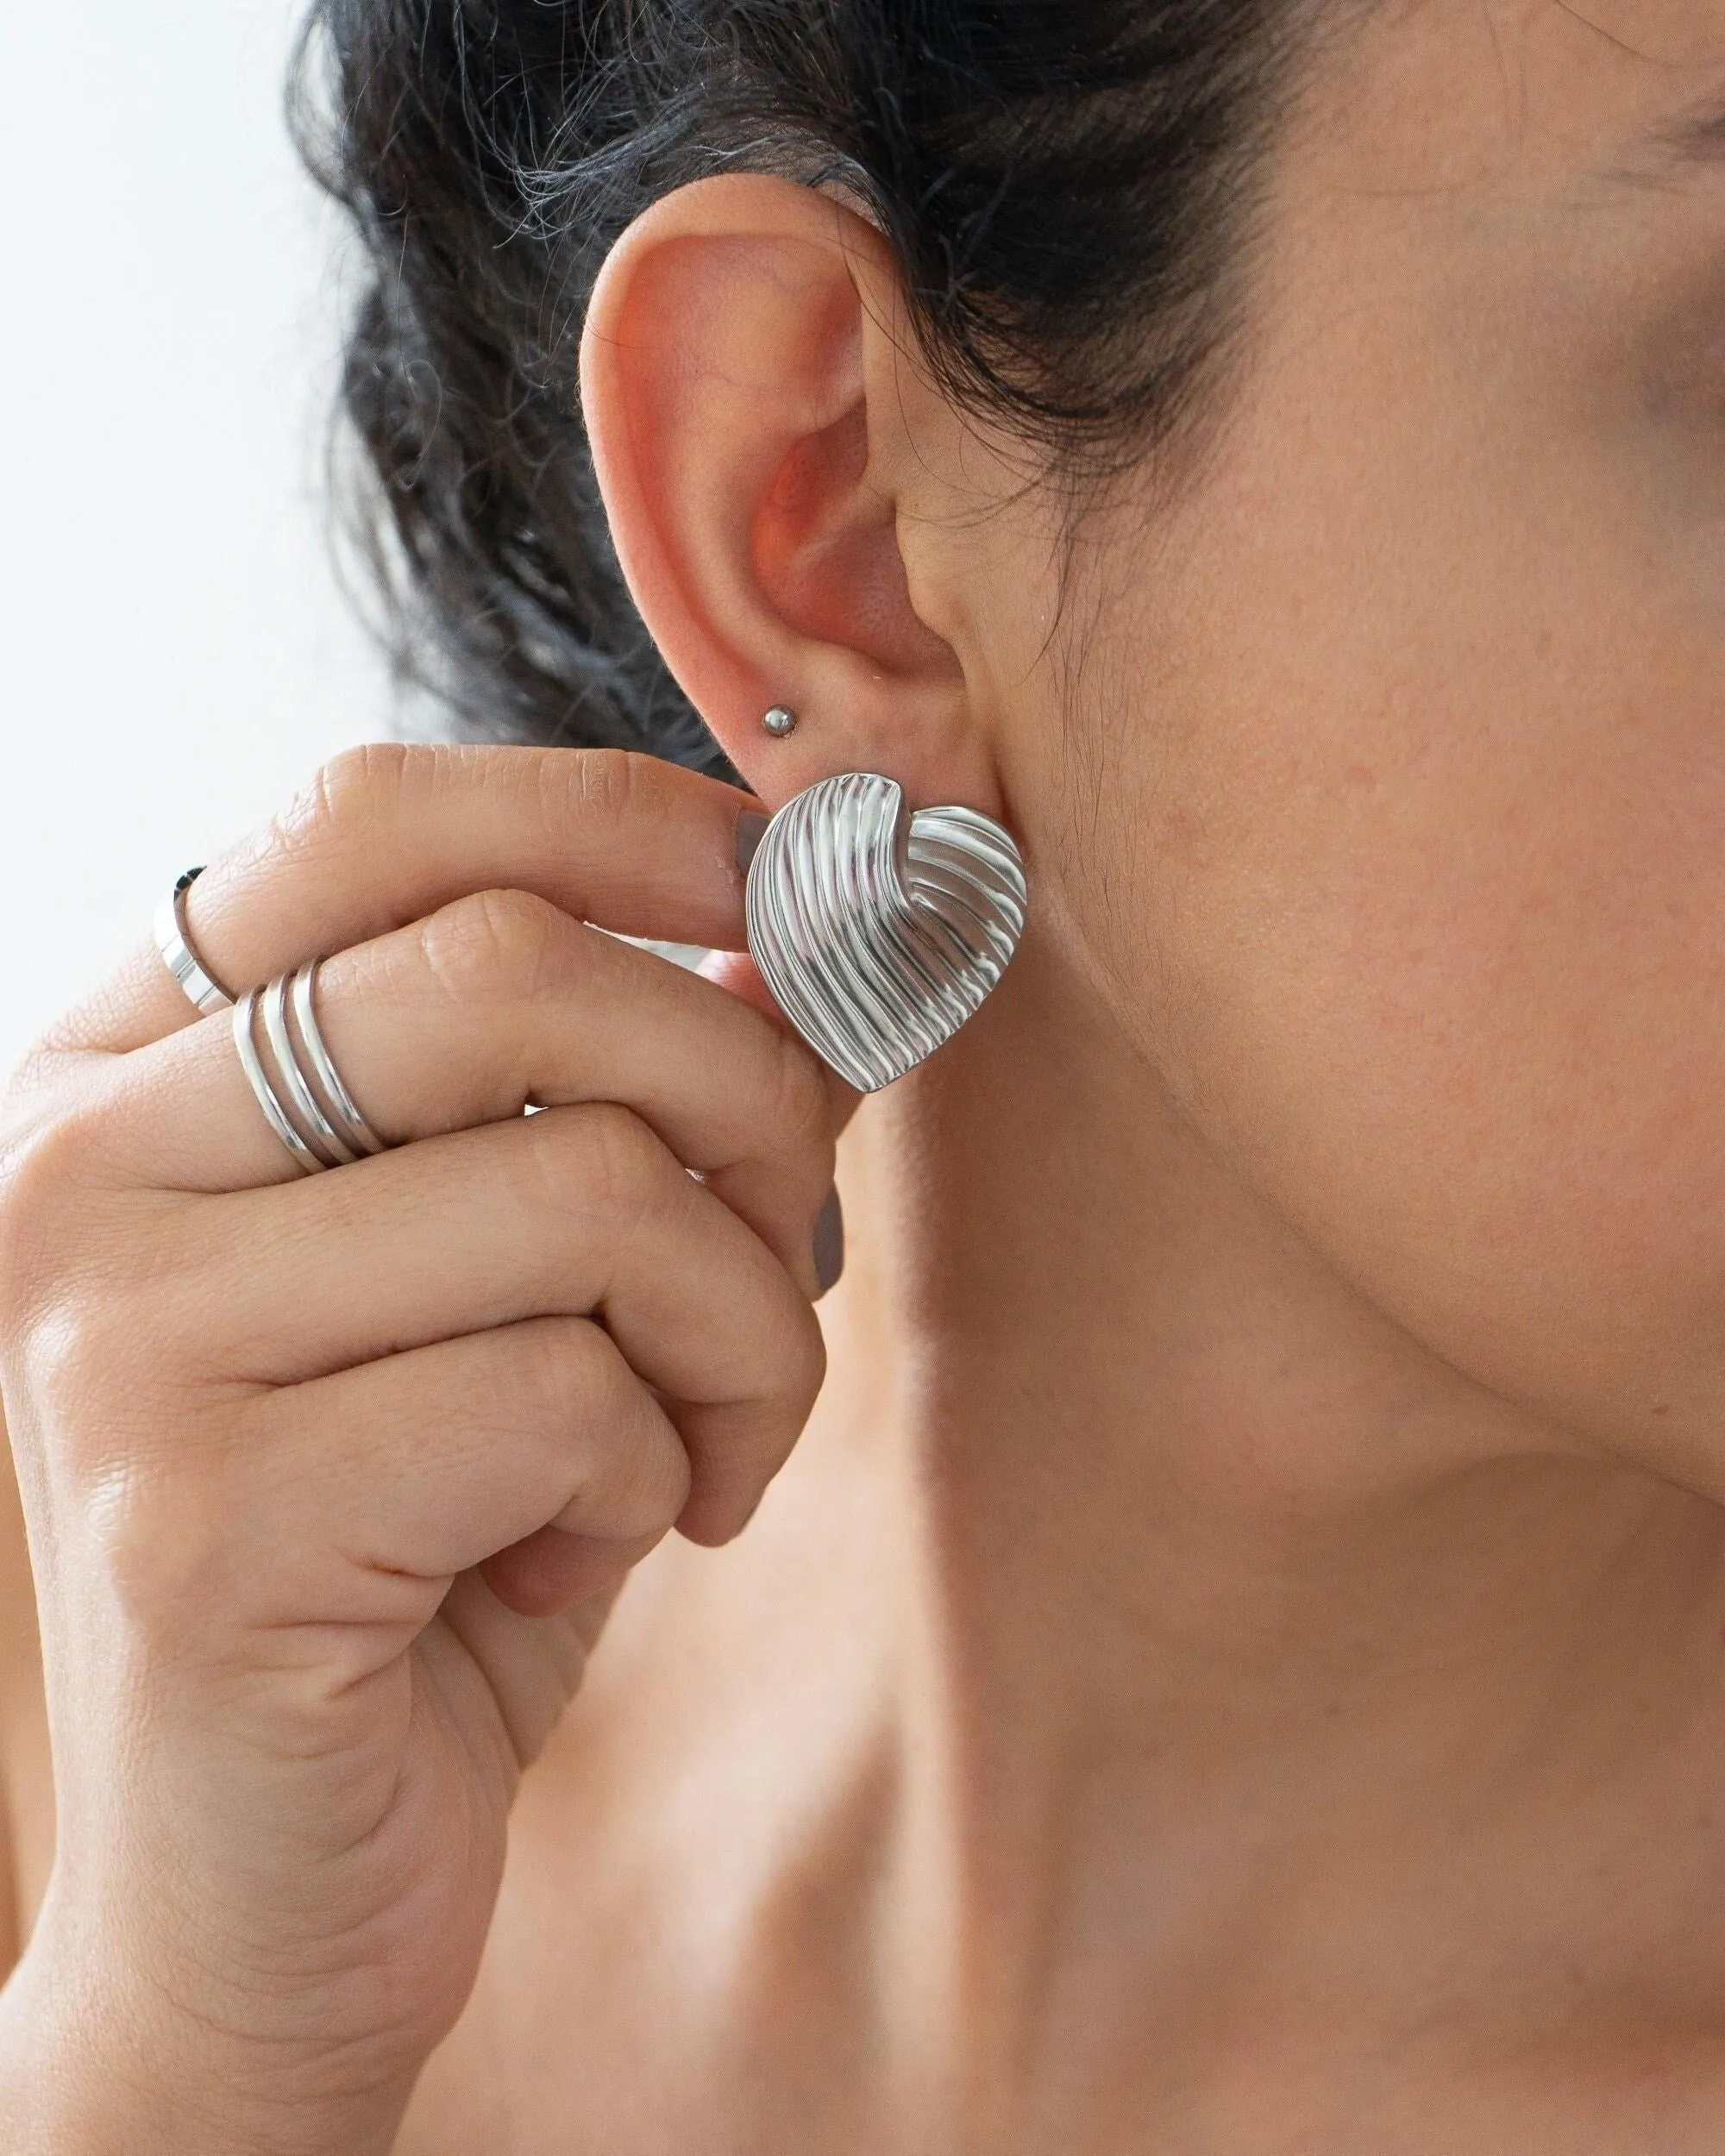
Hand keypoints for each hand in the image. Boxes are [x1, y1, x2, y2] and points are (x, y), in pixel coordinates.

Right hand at [0, 746, 836, 2153]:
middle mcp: (79, 1162)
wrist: (274, 1888)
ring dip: (740, 1325)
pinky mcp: (192, 1520)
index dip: (623, 819)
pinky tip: (583, 1550)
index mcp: (137, 1061)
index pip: (380, 815)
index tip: (785, 891)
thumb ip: (650, 1091)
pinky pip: (563, 1394)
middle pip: (516, 969)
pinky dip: (652, 1469)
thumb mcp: (541, 1279)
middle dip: (745, 1093)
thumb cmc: (426, 1546)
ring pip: (585, 1186)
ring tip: (705, 1440)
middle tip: (786, 1235)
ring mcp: (113, 1336)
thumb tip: (835, 925)